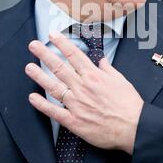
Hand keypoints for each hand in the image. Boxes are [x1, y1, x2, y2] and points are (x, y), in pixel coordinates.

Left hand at [25, 32, 143, 153]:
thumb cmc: (129, 105)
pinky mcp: (74, 121)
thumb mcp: (121, 80)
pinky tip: (33, 98)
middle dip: (44, 55)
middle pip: (60, 67)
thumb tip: (102, 61)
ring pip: (54, 87)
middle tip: (33, 46)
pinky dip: (42, 105)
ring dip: (39, 76)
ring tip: (29, 68)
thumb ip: (108, 70)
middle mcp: (83, 87)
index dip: (62, 44)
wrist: (134, 127)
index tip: (52, 36)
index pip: (74, 55)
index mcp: (94, 76)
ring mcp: (77, 104)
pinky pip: (55, 112)